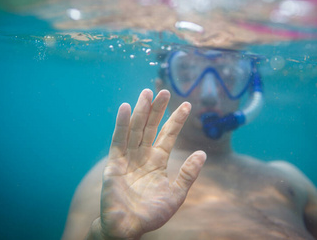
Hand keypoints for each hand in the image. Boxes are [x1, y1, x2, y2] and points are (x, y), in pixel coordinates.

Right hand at [98, 89, 206, 238]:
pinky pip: (119, 140)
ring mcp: (128, 158)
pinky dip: (122, 124)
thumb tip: (202, 153)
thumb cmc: (151, 214)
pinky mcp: (115, 163)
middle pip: (151, 127)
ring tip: (147, 92)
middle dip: (157, 109)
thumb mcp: (176, 194)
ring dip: (142, 111)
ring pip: (136, 129)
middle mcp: (143, 156)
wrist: (128, 228)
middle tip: (163, 91)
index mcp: (157, 162)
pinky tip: (126, 108)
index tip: (186, 104)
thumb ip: (188, 174)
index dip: (176, 120)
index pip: (168, 135)